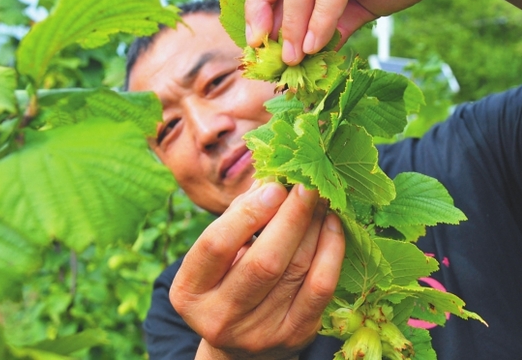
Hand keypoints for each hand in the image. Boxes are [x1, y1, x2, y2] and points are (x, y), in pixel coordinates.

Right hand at [170, 181, 344, 359]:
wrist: (242, 344)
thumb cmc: (228, 280)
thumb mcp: (219, 254)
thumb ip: (238, 217)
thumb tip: (272, 178)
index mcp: (189, 291)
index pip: (217, 245)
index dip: (248, 212)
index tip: (274, 187)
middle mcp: (220, 317)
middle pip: (264, 261)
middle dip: (291, 216)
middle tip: (306, 185)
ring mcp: (260, 333)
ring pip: (297, 268)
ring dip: (314, 226)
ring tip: (320, 199)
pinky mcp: (295, 336)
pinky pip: (321, 286)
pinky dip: (332, 249)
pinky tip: (332, 224)